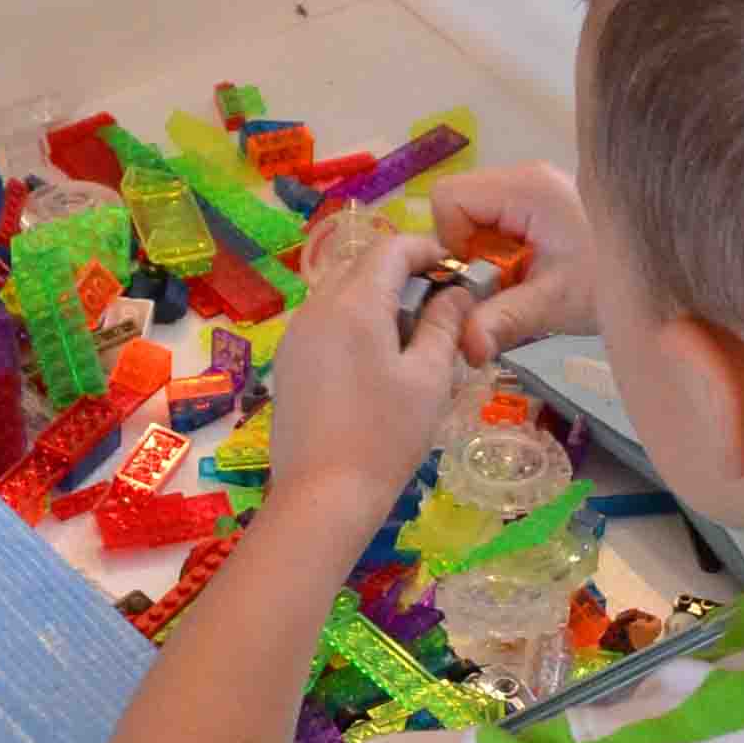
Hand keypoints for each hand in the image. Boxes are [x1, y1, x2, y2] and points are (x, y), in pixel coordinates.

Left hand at [267, 230, 467, 523]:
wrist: (323, 495)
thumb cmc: (386, 436)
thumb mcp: (429, 378)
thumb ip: (443, 324)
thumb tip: (455, 291)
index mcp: (354, 303)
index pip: (390, 247)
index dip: (427, 250)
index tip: (454, 270)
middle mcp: (316, 307)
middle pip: (361, 265)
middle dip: (401, 272)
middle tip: (437, 304)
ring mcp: (295, 335)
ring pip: (339, 292)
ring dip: (376, 298)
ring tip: (410, 337)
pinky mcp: (288, 362)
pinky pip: (323, 322)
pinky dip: (352, 323)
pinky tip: (375, 362)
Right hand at [428, 162, 603, 362]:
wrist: (663, 274)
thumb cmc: (611, 280)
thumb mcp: (554, 303)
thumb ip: (504, 320)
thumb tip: (466, 346)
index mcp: (526, 188)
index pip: (449, 197)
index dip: (450, 241)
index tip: (476, 279)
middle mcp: (525, 178)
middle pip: (458, 206)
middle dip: (466, 253)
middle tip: (498, 288)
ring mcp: (534, 189)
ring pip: (475, 217)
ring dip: (483, 258)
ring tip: (517, 284)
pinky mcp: (541, 205)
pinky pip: (497, 225)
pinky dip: (500, 256)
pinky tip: (529, 276)